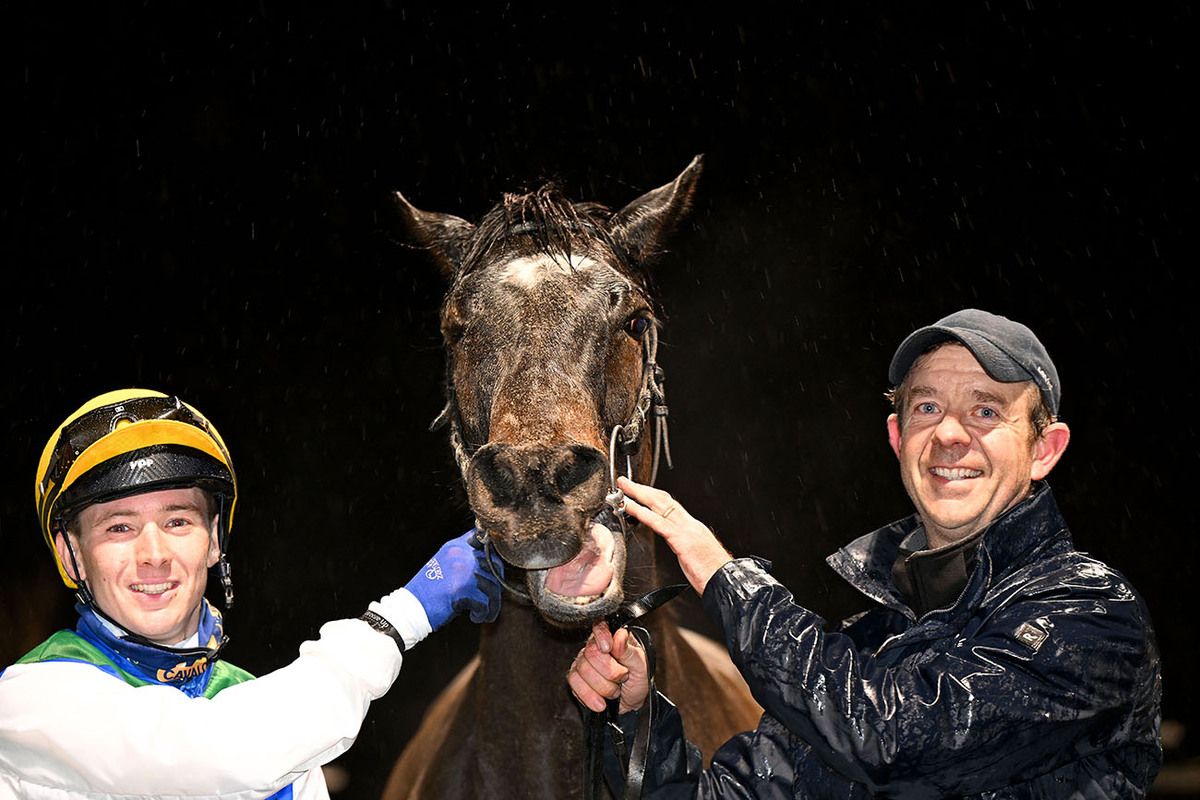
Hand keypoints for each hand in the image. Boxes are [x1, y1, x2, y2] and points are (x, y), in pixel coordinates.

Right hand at [405, 529, 503, 629]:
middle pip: (495, 565)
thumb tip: (491, 563)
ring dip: (492, 604)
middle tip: (489, 597)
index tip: (494, 568)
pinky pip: (486, 603)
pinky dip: (484, 613)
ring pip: (493, 587)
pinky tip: (475, 616)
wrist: (411, 608)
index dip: (494, 552)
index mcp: (456, 546)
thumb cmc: (429, 590)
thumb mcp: (444, 563)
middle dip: (496, 584)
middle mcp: (461, 555)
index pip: (483, 538)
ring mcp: (463, 572)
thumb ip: (464, 558)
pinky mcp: (463, 591)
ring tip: (483, 612)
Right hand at [568, 621, 649, 714]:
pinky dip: (589, 695)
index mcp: (613, 638)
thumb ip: (629, 651)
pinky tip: (601, 700)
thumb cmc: (638, 681)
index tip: (608, 649)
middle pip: (591, 653)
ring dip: (603, 687)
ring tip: (614, 690)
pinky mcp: (576, 678)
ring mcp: (583, 662)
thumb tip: (619, 635)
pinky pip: (574, 683)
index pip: (600, 626)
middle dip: (610, 672)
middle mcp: (596, 647)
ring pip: (583, 670)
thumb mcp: (641, 666)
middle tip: (622, 678)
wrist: (632, 704)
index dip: (601, 636)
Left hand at [617, 476, 732, 593]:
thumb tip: (678, 547)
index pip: (670, 506)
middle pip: (664, 500)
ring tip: (624, 488)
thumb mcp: (695, 557)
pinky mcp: (682, 540)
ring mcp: (687, 530)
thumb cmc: (714, 575)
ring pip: (660, 505)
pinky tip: (630, 506)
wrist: (728, 582)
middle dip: (643, 489)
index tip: (640, 491)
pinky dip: (641, 512)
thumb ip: (684, 548)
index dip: (654, 496)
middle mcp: (690, 525)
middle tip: (625, 482)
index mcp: (693, 528)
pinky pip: (658, 522)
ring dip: (639, 494)